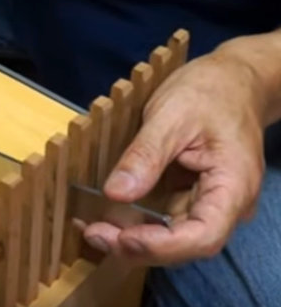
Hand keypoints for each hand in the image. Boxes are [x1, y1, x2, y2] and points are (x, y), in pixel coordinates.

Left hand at [83, 34, 278, 265]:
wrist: (232, 79)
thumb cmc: (210, 91)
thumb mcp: (172, 116)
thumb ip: (146, 155)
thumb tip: (115, 192)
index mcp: (233, 186)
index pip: (203, 236)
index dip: (161, 245)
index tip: (122, 238)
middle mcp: (225, 204)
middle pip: (186, 243)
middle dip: (139, 245)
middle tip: (94, 234)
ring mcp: (208, 201)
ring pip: (173, 235)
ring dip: (133, 236)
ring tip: (91, 228)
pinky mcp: (191, 194)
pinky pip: (165, 216)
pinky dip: (136, 219)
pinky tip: (105, 214)